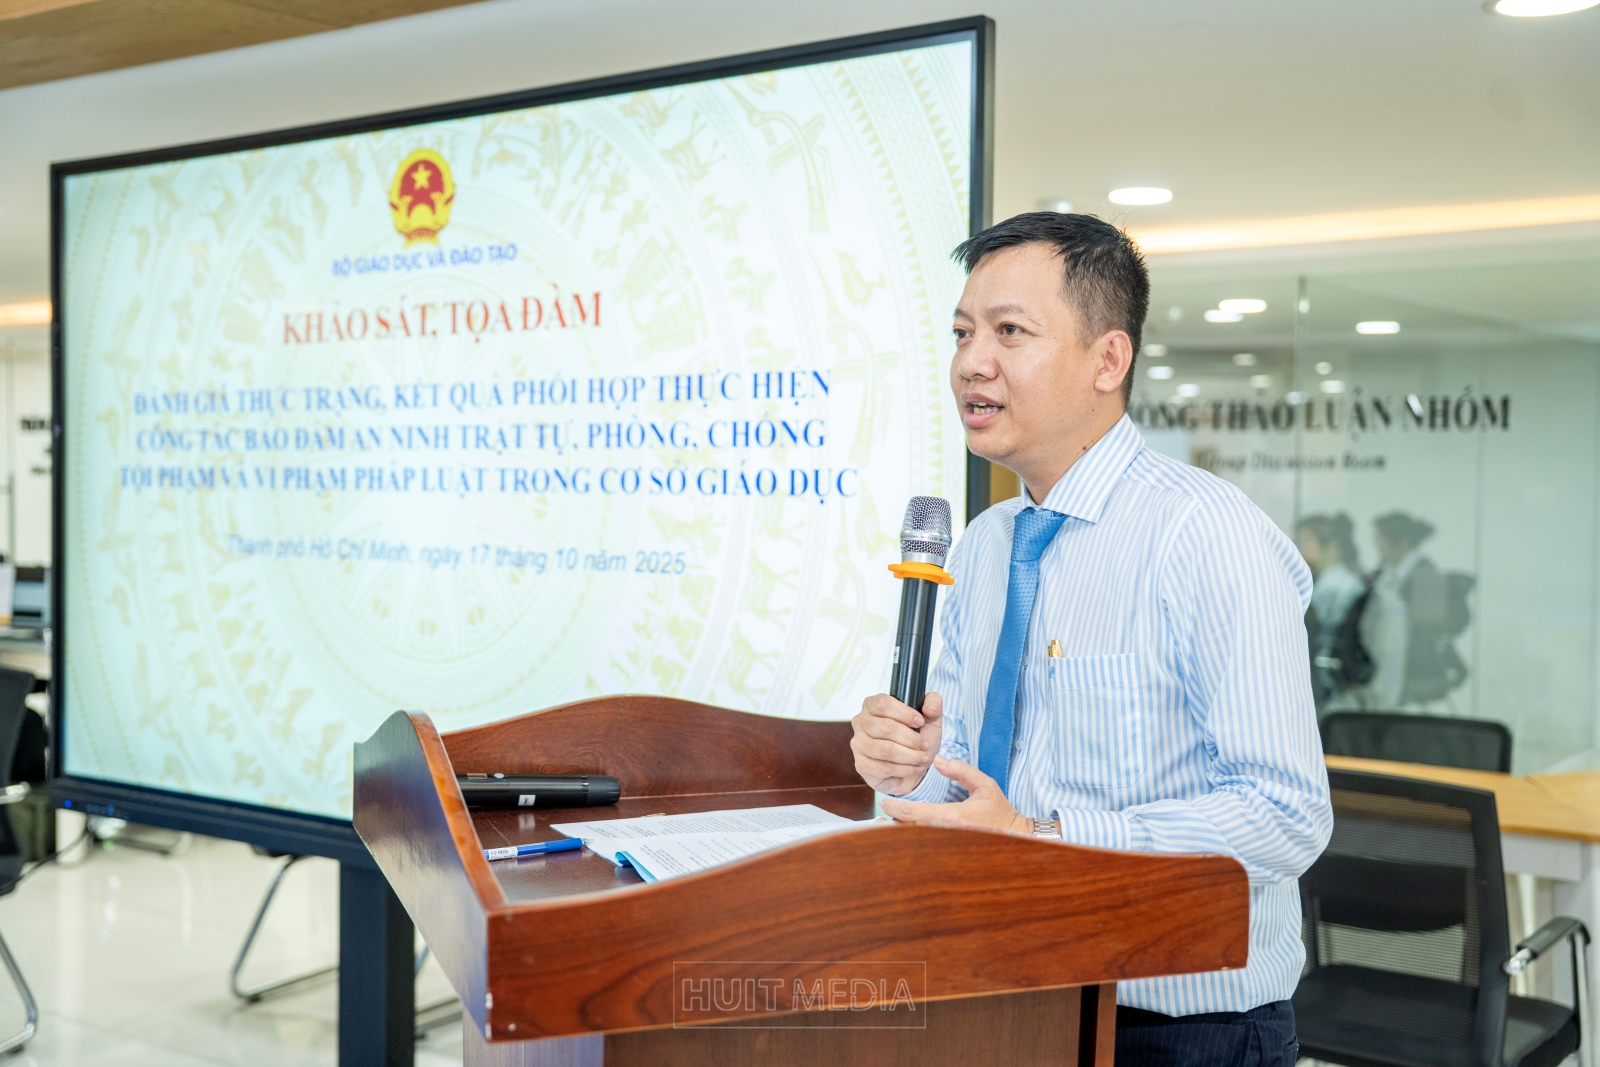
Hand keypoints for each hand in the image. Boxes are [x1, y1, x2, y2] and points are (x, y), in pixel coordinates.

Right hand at [851, 691, 943, 795]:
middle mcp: (861, 722)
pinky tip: (913, 768)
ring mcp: (858, 744)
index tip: (921, 722)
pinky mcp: (861, 765)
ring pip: (886, 749)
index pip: (884, 704)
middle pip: (886, 727)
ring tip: (922, 758)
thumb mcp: (930, 719)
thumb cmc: (916, 740)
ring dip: (910, 756)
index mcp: (872, 705)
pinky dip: (905, 769)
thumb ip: (934, 703)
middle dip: (912, 739)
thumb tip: (929, 709)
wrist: (912, 769)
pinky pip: (884, 767)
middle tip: (924, 746)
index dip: (905, 714)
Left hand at [879, 755, 1032, 834]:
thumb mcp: (985, 785)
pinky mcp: (951, 853)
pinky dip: (913, 843)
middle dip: (892, 825)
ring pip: (917, 842)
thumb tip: (937, 759)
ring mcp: (949, 846)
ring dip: (900, 836)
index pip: (916, 813)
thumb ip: (961, 770)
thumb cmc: (1000, 812)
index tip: (885, 802)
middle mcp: (948, 834)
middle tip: (878, 818)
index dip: (896, 808)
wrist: (1016, 838)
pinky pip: (927, 848)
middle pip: (911, 831)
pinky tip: (903, 839)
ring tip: (884, 827)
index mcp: (954, 817)